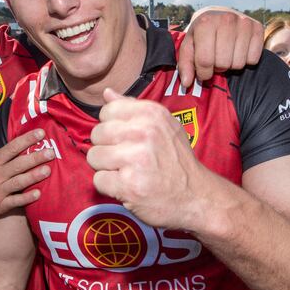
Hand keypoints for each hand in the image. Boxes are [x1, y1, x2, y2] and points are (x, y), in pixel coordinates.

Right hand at [0, 119, 53, 229]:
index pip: (11, 148)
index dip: (26, 140)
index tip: (41, 133)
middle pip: (19, 164)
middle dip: (35, 157)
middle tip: (51, 152)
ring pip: (19, 182)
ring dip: (34, 176)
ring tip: (48, 170)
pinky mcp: (0, 206)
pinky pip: (15, 202)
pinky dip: (26, 198)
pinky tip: (38, 193)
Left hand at [87, 88, 216, 229]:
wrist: (196, 196)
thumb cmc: (176, 159)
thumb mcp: (163, 125)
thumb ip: (132, 108)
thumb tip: (106, 93)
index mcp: (151, 113)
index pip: (107, 111)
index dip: (112, 127)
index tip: (127, 139)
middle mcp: (143, 132)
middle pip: (96, 134)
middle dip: (107, 148)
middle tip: (127, 159)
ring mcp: (136, 159)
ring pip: (94, 157)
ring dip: (106, 168)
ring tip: (127, 172)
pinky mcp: (129, 185)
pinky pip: (98, 180)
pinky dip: (110, 187)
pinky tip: (128, 186)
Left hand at [178, 6, 262, 86]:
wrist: (219, 15)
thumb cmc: (201, 35)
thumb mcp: (189, 46)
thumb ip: (185, 65)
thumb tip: (186, 83)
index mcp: (205, 23)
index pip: (205, 61)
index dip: (203, 73)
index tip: (203, 70)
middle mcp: (226, 19)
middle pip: (223, 63)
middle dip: (217, 67)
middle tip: (215, 58)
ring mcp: (244, 23)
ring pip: (239, 63)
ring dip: (231, 64)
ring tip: (226, 54)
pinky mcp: (258, 28)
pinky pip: (253, 59)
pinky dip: (246, 60)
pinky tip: (238, 50)